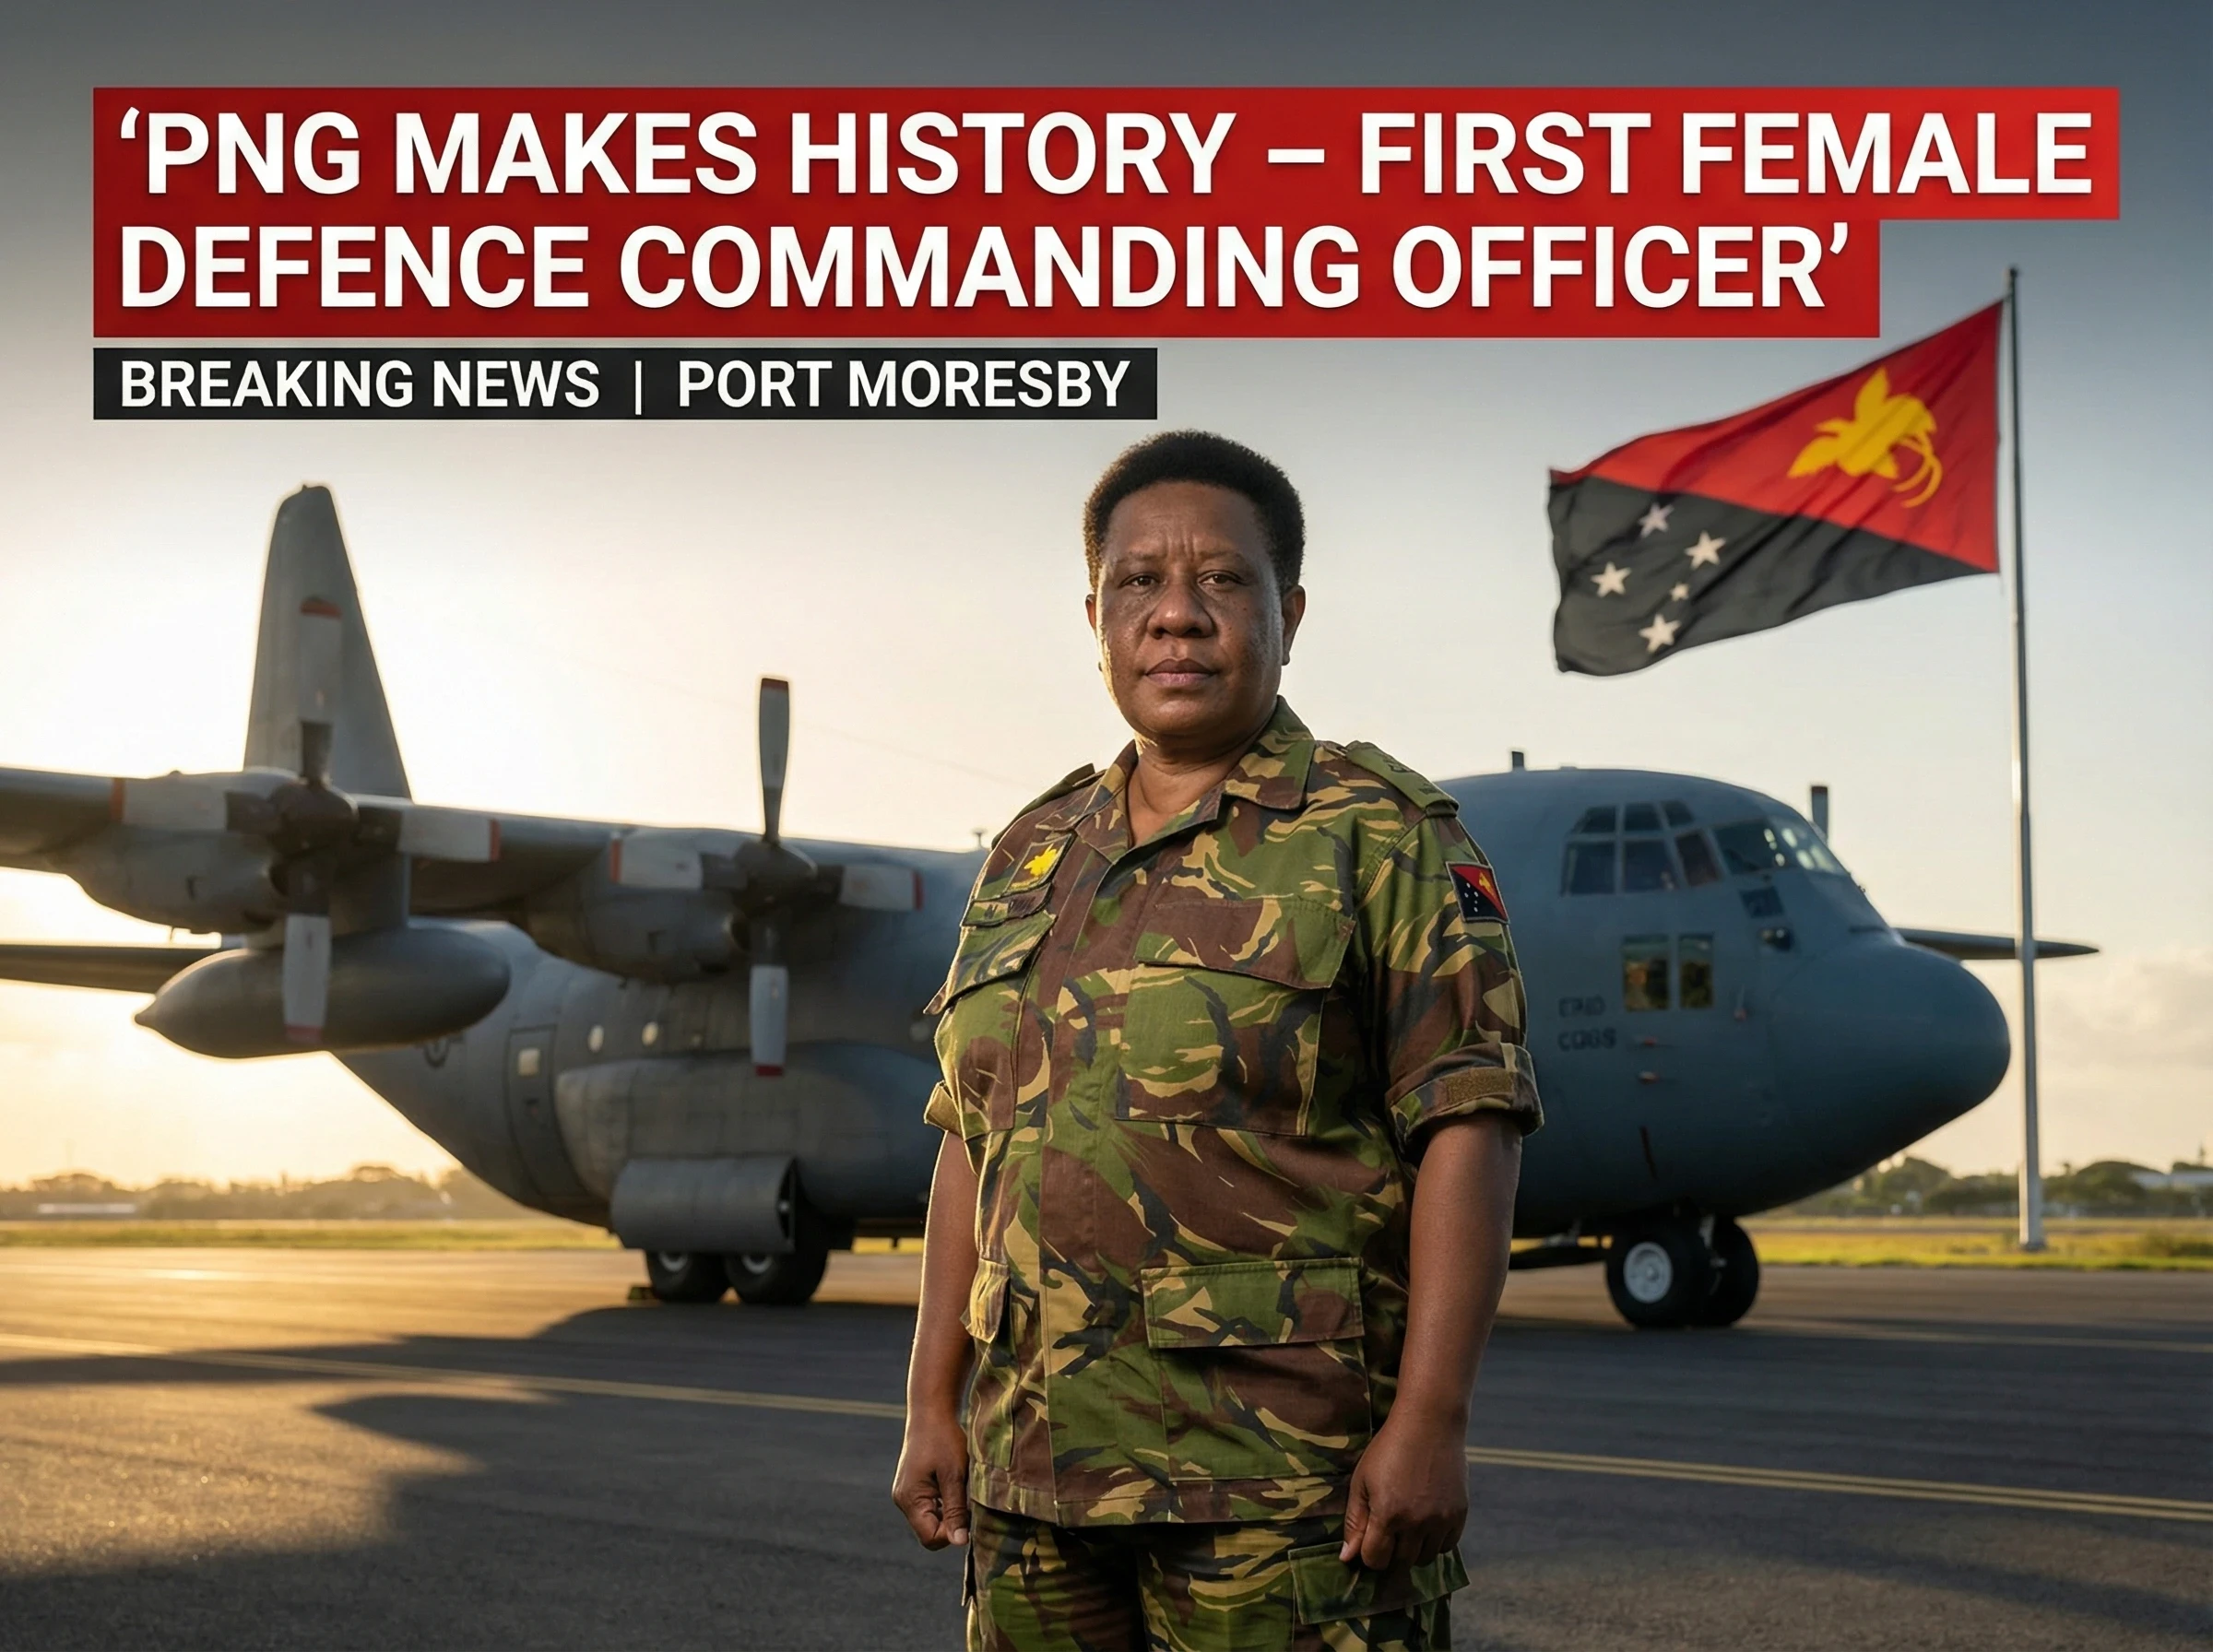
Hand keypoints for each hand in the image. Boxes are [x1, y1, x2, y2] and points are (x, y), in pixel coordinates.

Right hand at [891, 1409, 971, 1549]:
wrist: (931, 1411)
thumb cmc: (944, 1439)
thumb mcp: (954, 1474)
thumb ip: (955, 1510)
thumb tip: (959, 1542)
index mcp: (909, 1499)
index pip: (930, 1538)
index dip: (952, 1533)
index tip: (970, 1514)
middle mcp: (903, 1500)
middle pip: (930, 1531)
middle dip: (952, 1521)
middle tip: (967, 1497)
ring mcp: (906, 1494)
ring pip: (932, 1519)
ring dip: (950, 1510)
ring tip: (961, 1487)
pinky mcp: (913, 1487)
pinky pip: (930, 1506)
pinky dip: (945, 1502)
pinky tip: (955, 1483)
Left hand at [1339, 1409, 1467, 1569]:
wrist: (1430, 1423)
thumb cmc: (1389, 1449)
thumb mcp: (1362, 1481)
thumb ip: (1355, 1521)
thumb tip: (1347, 1557)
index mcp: (1387, 1514)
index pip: (1376, 1560)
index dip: (1369, 1554)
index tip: (1370, 1541)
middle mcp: (1416, 1522)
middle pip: (1401, 1562)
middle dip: (1391, 1552)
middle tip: (1389, 1530)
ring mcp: (1441, 1520)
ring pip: (1426, 1558)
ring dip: (1414, 1548)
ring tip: (1408, 1524)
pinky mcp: (1459, 1514)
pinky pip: (1447, 1546)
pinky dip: (1436, 1541)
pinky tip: (1428, 1521)